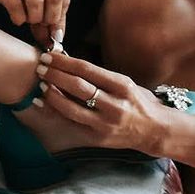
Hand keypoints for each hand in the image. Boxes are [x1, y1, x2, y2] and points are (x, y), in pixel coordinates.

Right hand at [0, 0, 68, 44]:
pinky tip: (16, 18)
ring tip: (27, 19)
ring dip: (35, 18)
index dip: (60, 19)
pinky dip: (19, 18)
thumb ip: (44, 4)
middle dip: (51, 19)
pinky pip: (15, 6)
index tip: (54, 34)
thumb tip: (54, 35)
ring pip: (37, 1)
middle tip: (40, 25)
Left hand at [36, 53, 168, 153]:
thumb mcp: (125, 83)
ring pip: (71, 107)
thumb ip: (100, 76)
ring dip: (51, 93)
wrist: (154, 130)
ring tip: (41, 83)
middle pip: (77, 86)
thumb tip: (69, 64)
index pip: (87, 70)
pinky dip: (55, 112)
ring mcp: (105, 123)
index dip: (64, 61)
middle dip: (54, 74)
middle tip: (40, 66)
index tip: (49, 55)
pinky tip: (43, 103)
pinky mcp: (98, 138)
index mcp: (122, 86)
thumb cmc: (138, 102)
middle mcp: (114, 105)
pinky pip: (71, 123)